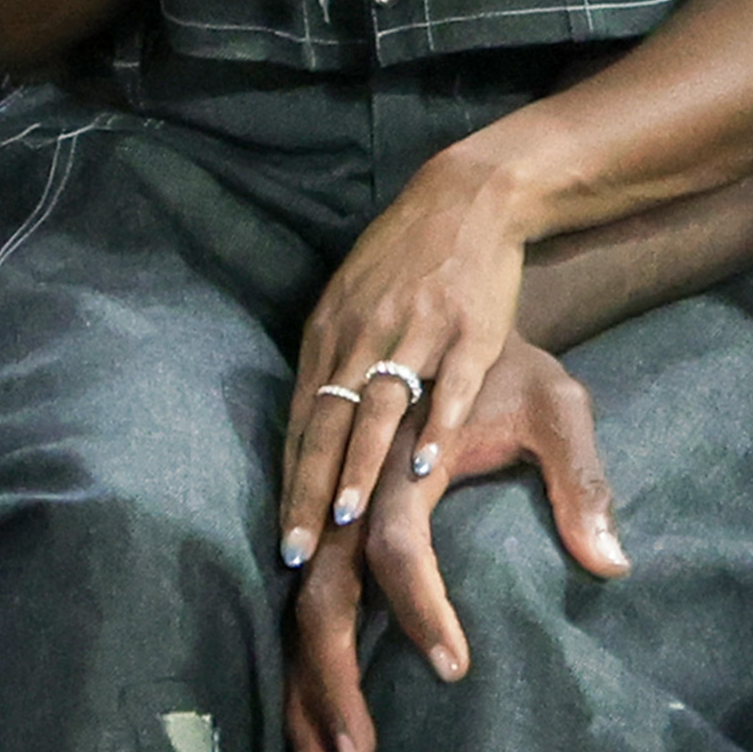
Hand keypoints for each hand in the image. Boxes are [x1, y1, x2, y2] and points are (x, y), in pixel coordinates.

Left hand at [277, 142, 531, 573]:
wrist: (468, 198)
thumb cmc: (405, 256)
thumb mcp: (350, 296)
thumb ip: (331, 359)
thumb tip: (306, 429)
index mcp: (332, 331)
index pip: (303, 419)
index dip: (292, 482)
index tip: (282, 540)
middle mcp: (366, 333)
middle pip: (330, 424)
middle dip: (312, 492)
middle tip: (298, 553)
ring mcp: (419, 331)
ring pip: (381, 409)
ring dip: (361, 467)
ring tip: (348, 522)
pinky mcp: (470, 329)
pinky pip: (450, 386)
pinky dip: (437, 427)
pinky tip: (427, 466)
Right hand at [284, 336, 626, 751]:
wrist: (446, 292)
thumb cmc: (514, 362)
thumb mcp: (560, 405)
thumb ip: (582, 483)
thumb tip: (611, 566)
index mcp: (405, 451)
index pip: (397, 542)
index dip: (421, 606)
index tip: (454, 667)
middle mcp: (352, 476)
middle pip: (323, 585)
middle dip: (332, 675)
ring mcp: (325, 490)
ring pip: (292, 594)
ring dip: (302, 678)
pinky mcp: (314, 500)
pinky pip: (291, 579)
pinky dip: (294, 649)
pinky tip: (306, 707)